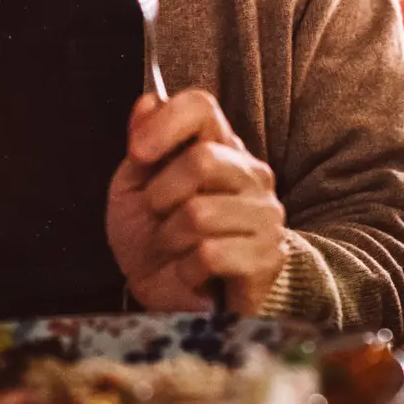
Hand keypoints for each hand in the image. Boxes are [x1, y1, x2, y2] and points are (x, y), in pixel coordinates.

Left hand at [107, 90, 285, 313]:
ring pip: (199, 214)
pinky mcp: (268, 258)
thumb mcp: (135, 192)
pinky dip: (186, 270)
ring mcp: (266, 216)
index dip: (164, 125)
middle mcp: (251, 175)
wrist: (182, 303)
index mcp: (220, 148)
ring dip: (168, 240)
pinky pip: (211, 255)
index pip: (202, 107)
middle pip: (203, 160)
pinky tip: (192, 274)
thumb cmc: (159, 243)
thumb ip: (142, 148)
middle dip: (161, 196)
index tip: (138, 154)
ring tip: (173, 251)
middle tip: (158, 218)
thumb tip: (148, 101)